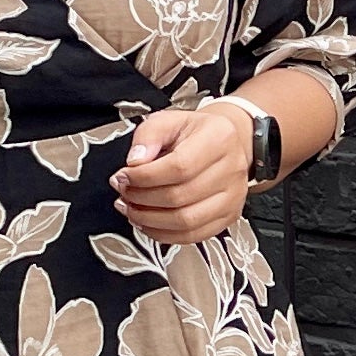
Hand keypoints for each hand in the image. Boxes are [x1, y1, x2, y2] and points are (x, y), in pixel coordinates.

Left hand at [114, 99, 253, 244]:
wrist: (223, 144)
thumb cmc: (195, 132)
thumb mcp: (169, 120)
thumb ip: (148, 135)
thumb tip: (135, 161)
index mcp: (219, 139)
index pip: (179, 166)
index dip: (144, 177)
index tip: (123, 176)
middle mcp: (231, 170)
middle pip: (180, 196)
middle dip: (142, 198)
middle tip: (123, 191)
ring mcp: (232, 197)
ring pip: (186, 221)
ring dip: (149, 220)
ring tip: (130, 208)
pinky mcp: (228, 217)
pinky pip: (193, 236)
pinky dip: (164, 234)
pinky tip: (147, 223)